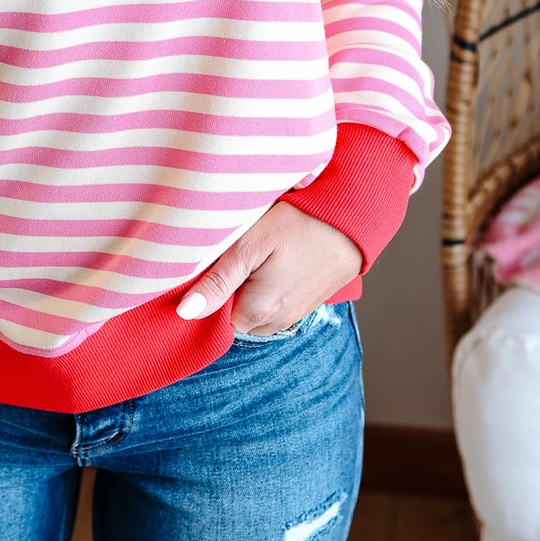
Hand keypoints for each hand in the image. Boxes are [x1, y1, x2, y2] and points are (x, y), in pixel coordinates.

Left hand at [176, 201, 361, 334]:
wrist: (354, 217)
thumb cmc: (300, 223)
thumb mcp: (251, 244)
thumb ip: (218, 280)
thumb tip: (185, 313)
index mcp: (259, 312)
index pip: (213, 316)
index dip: (208, 289)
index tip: (214, 262)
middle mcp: (277, 323)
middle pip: (234, 315)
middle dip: (229, 290)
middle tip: (236, 253)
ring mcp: (295, 315)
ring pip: (255, 310)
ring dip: (250, 289)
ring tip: (258, 254)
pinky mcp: (308, 304)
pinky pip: (276, 304)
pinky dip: (269, 287)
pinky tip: (276, 260)